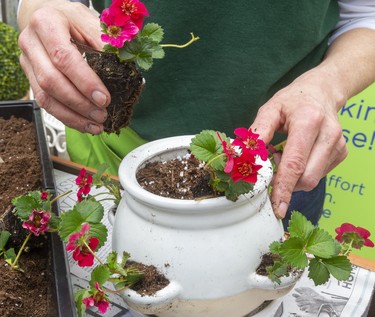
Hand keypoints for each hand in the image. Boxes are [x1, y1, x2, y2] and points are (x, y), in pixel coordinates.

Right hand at [18, 1, 109, 133]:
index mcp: (47, 23)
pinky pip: (45, 103)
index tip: (104, 99)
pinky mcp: (31, 78)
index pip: (64, 58)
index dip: (85, 82)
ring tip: (96, 126)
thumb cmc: (72, 20)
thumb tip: (124, 68)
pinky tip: (84, 124)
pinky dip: (66, 117)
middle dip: (80, 103)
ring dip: (73, 116)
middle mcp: (31, 43)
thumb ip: (104, 42)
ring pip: (45, 97)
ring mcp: (28, 63)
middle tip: (102, 114)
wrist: (48, 17)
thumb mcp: (90, 22)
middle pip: (51, 81)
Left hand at [250, 67, 347, 218]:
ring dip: (294, 177)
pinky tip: (298, 156)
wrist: (322, 92)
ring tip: (285, 154)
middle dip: (286, 183)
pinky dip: (303, 172)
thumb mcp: (270, 109)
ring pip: (313, 180)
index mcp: (309, 122)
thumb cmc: (292, 101)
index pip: (295, 163)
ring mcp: (339, 145)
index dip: (283, 188)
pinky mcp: (342, 153)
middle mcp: (329, 135)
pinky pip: (319, 175)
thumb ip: (257, 133)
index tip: (277, 207)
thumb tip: (245, 158)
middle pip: (307, 178)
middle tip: (272, 167)